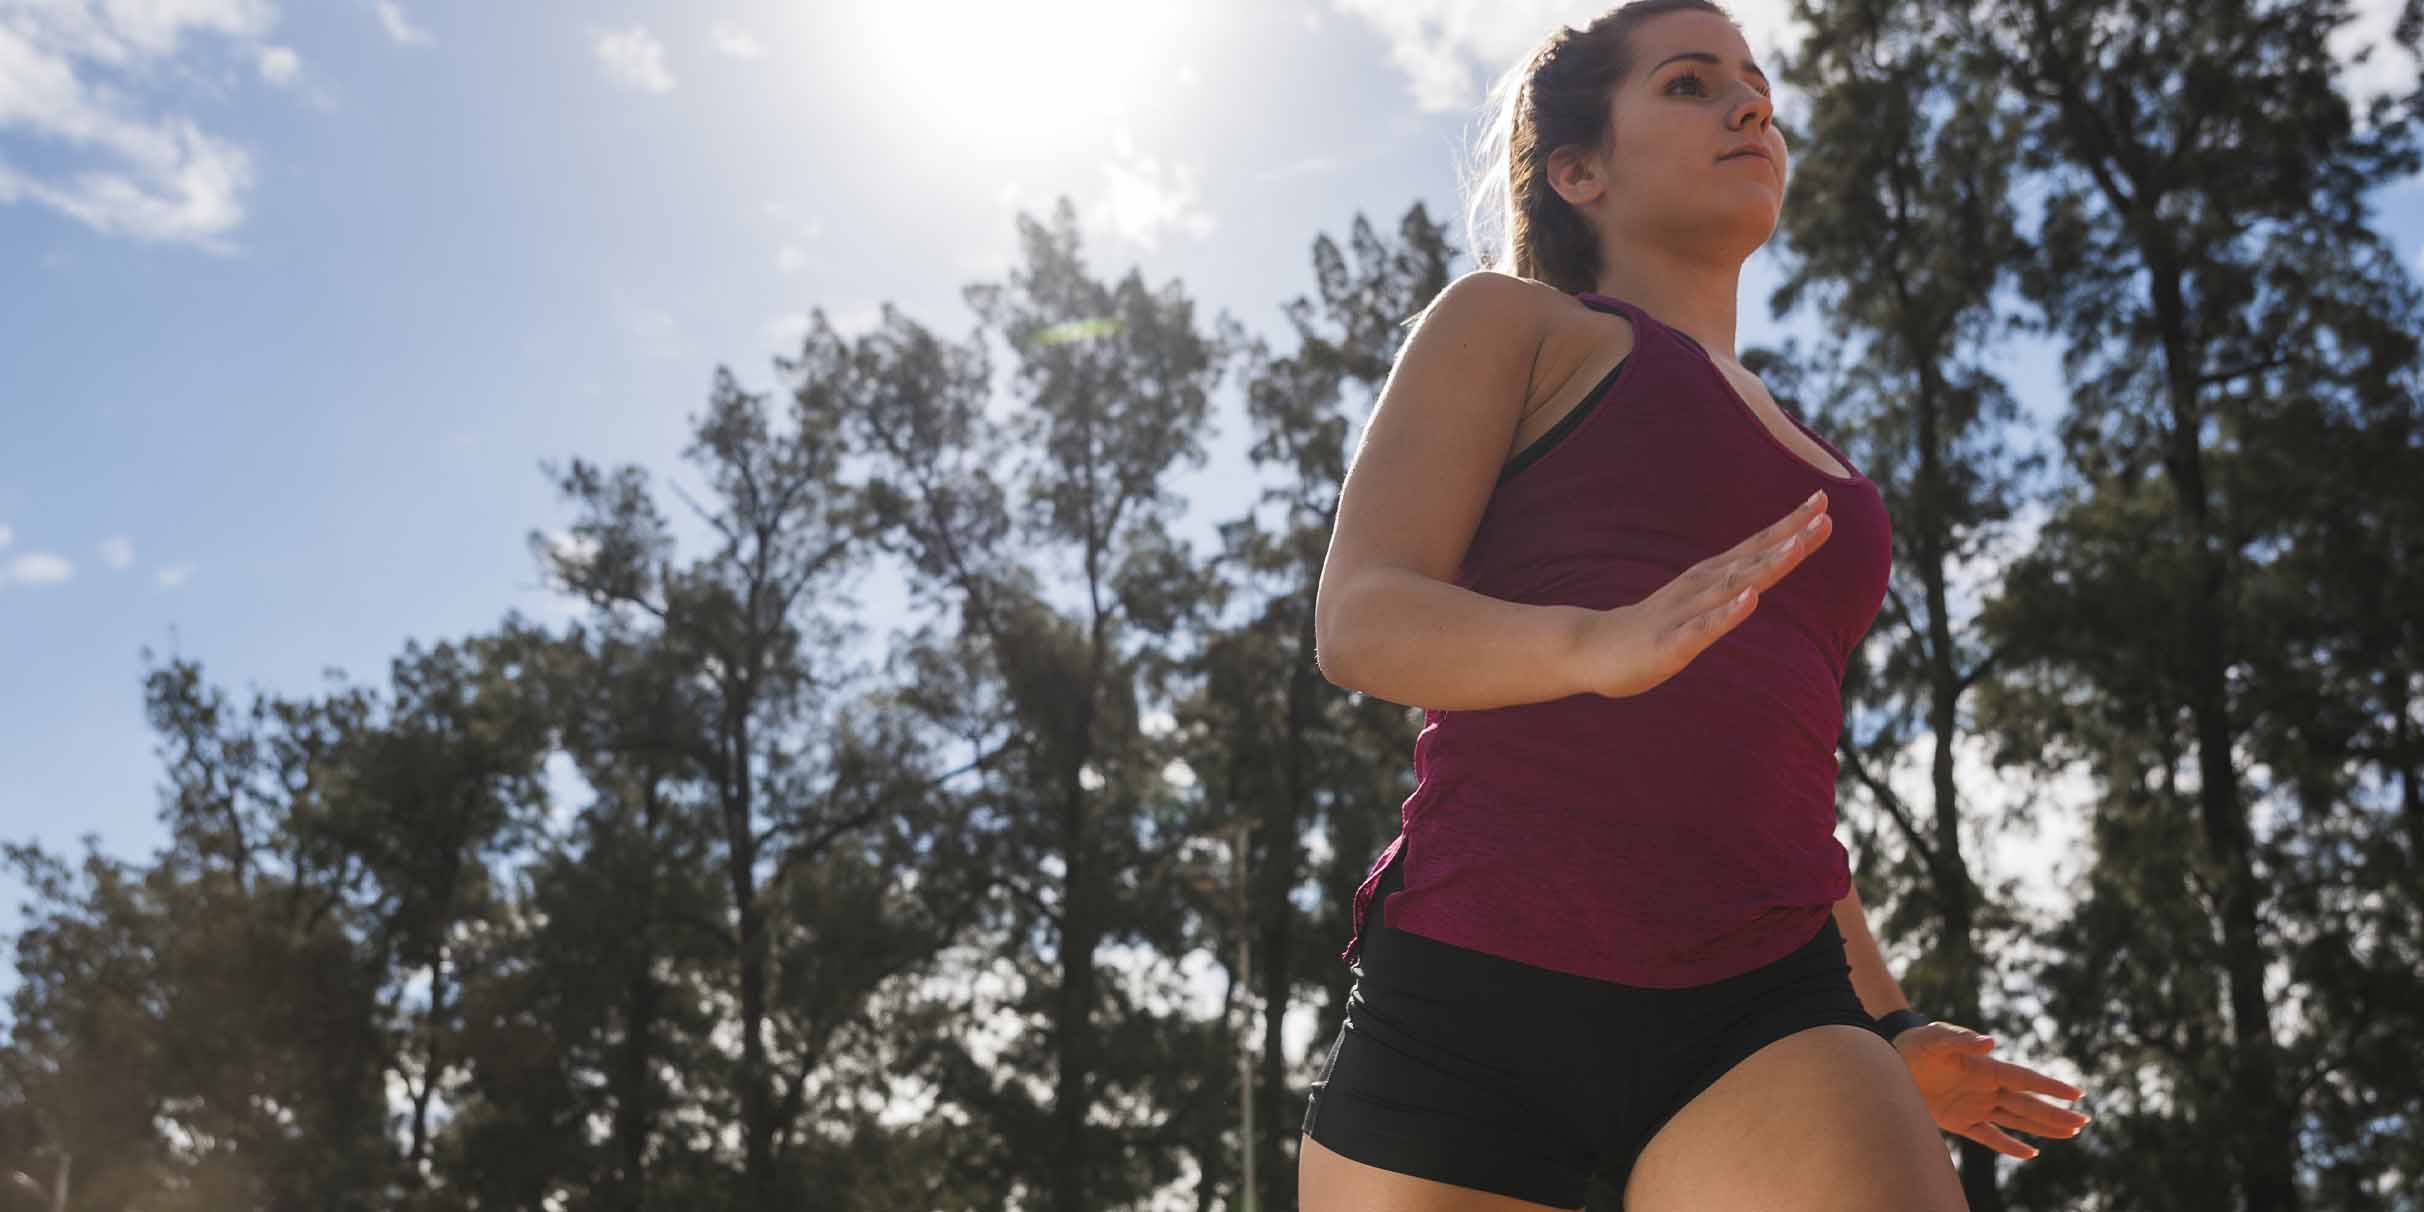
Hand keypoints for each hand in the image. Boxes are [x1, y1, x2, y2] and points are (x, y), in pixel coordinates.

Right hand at [1577, 490, 1832, 698]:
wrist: (1591, 648)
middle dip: (1790, 537)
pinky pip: (1704, 628)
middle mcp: (1700, 587)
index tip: (1824, 502)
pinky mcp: (1672, 644)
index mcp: (1709, 578)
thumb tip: (1759, 579)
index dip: (1791, 526)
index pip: (1757, 547)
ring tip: (1797, 545)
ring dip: (1766, 565)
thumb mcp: (1695, 604)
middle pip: (1753, 560)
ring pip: (1733, 587)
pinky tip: (1750, 600)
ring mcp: (1685, 613)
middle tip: (1824, 513)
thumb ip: (1725, 591)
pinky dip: (1728, 613)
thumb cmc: (1650, 628)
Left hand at [1892, 1020, 2090, 1159]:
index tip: (2076, 1094)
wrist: (1890, 1060)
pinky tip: (2031, 1153)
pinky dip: (2009, 1145)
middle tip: (2083, 1121)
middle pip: (2027, 1103)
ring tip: (2070, 1133)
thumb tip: (1990, 1042)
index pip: (2024, 1079)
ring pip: (2016, 1120)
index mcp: (1985, 1068)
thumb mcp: (1934, 1037)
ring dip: (2042, 1127)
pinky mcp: (1959, 1121)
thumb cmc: (1914, 1043)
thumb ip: (1960, 1039)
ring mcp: (1975, 1105)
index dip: (2049, 1087)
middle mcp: (1985, 1088)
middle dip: (2055, 1113)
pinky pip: (1989, 1136)